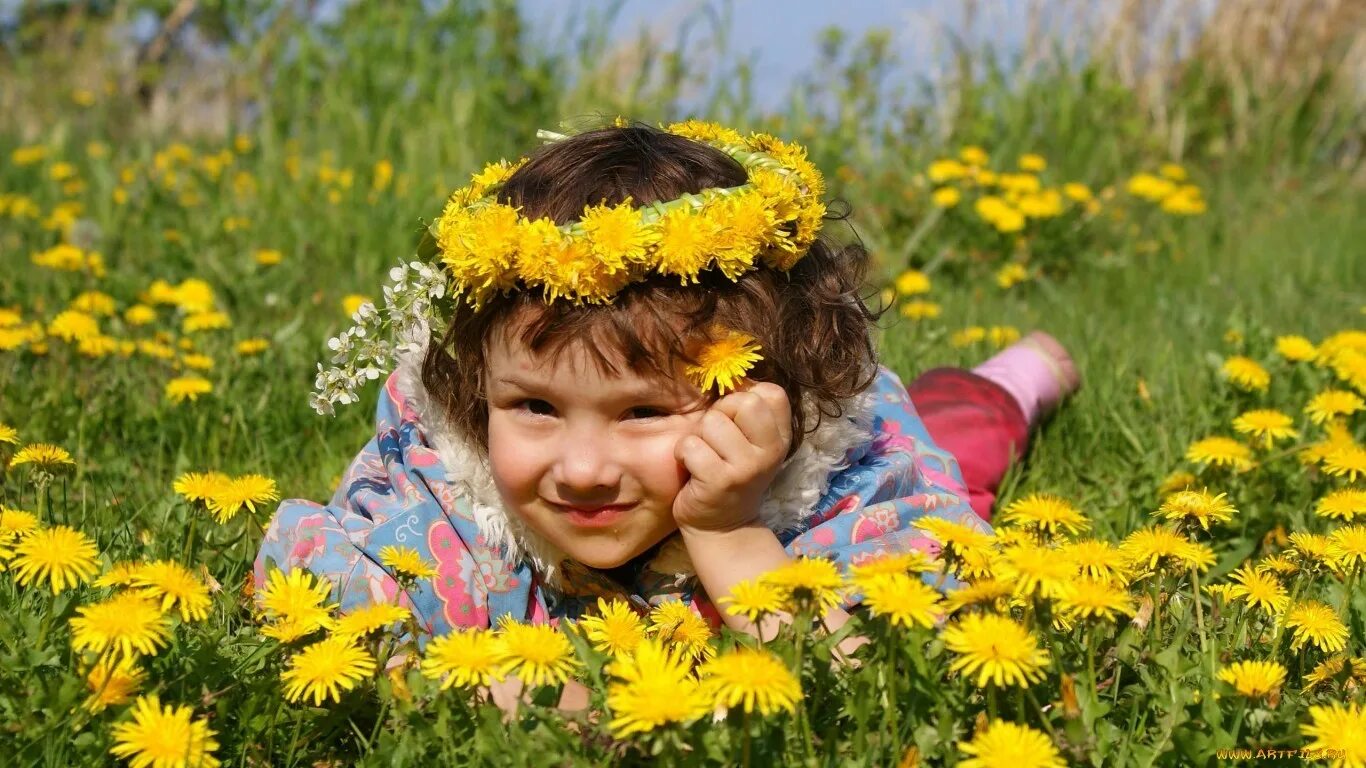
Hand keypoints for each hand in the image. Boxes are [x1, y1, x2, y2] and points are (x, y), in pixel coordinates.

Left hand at [672, 381, 792, 534]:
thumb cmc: (730, 474)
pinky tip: (692, 470)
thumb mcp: (750, 443)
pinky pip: (691, 445)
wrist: (722, 527)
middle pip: (741, 402)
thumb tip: (734, 377)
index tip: (736, 422)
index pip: (771, 393)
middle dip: (719, 415)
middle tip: (716, 441)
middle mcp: (770, 451)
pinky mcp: (719, 481)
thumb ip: (749, 412)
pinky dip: (683, 454)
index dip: (744, 399)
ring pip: (712, 422)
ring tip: (704, 457)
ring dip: (699, 437)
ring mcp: (746, 468)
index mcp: (781, 437)